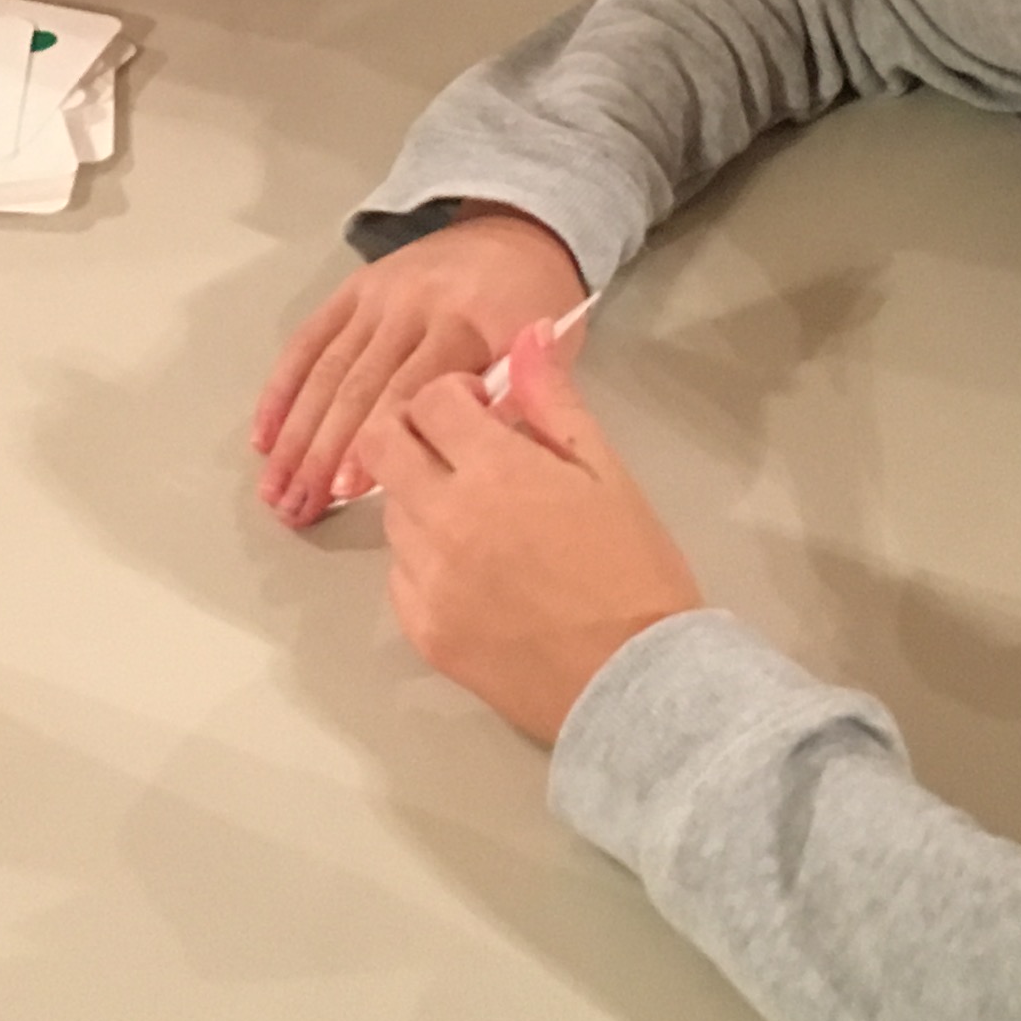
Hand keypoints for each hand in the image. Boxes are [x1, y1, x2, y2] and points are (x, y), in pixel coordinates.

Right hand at [251, 206, 587, 524]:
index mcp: (468, 320)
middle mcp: (415, 303)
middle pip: (357, 385)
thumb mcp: (551, 354)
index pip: (410, 388)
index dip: (376, 440)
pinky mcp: (353, 289)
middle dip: (321, 452)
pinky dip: (282, 390)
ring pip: (326, 370)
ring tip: (275, 491)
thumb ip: (513, 404)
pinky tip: (265, 437)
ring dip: (295, 435)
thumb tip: (459, 463)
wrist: (520, 232)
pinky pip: (309, 340)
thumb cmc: (538, 310)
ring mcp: (379, 294)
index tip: (347, 492)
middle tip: (297, 508)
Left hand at [361, 318, 703, 741]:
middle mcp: (446, 519)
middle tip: (453, 449)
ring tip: (478, 519)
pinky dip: (425, 561)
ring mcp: (427, 579)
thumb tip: (528, 333)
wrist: (640, 686)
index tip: (482, 411)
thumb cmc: (635, 571)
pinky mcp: (422, 629)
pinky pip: (400, 574)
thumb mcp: (607, 474)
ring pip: (390, 511)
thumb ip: (555, 402)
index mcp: (496, 471)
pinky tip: (475, 573)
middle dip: (411, 431)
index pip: (430, 399)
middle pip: (380, 444)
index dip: (454, 393)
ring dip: (421, 498)